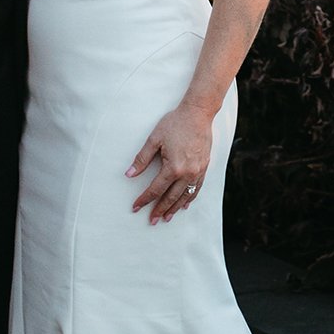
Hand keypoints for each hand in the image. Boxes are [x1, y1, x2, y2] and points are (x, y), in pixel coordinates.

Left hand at [127, 104, 212, 224]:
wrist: (198, 113)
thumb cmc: (175, 123)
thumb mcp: (154, 139)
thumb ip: (142, 159)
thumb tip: (129, 174)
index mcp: (173, 167)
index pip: (155, 189)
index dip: (144, 199)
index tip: (136, 207)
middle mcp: (187, 173)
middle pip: (171, 196)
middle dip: (160, 209)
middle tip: (152, 220)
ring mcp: (197, 171)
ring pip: (185, 196)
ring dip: (175, 208)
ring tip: (167, 217)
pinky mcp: (204, 167)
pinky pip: (196, 188)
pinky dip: (189, 198)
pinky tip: (184, 204)